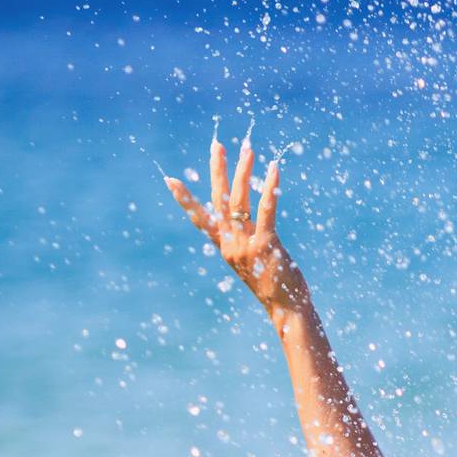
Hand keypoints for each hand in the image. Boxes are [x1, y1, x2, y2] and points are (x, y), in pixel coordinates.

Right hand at [165, 127, 308, 318]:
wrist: (286, 311)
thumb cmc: (274, 288)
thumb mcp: (254, 264)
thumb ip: (249, 243)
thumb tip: (252, 226)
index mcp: (225, 248)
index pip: (201, 220)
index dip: (185, 200)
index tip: (169, 180)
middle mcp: (230, 244)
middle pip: (219, 201)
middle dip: (218, 171)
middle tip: (218, 144)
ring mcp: (245, 245)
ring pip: (239, 201)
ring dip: (243, 172)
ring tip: (247, 149)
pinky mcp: (265, 245)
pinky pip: (266, 210)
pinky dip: (269, 188)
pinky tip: (273, 169)